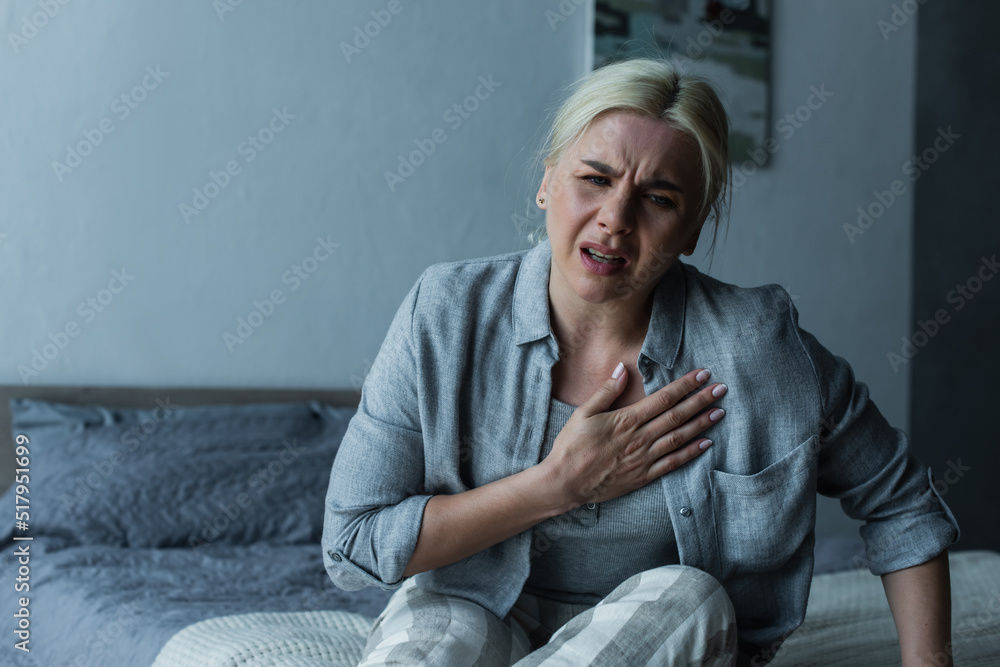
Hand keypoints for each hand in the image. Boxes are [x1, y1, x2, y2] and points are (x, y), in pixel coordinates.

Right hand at [541, 364, 725, 506]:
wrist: (565, 482)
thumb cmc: (571, 446)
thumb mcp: (583, 413)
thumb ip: (607, 391)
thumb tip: (623, 368)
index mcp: (626, 420)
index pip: (663, 398)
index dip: (685, 385)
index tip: (702, 374)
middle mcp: (639, 438)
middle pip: (677, 416)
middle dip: (701, 400)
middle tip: (721, 389)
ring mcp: (643, 458)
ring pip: (679, 438)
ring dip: (702, 424)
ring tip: (720, 412)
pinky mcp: (643, 476)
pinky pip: (673, 463)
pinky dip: (691, 453)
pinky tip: (706, 444)